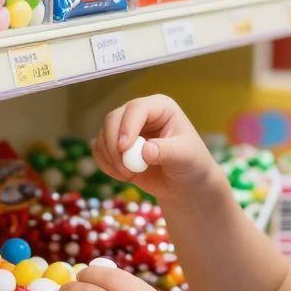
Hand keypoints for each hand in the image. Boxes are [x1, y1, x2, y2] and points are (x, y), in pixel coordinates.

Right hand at [93, 93, 212, 196]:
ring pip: (103, 134)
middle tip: (125, 169)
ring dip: (111, 158)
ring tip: (130, 175)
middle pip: (113, 118)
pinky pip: (99, 150)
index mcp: (160, 107)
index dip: (127, 126)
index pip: (137, 109)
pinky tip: (124, 176)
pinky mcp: (115, 144)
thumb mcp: (185, 157)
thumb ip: (166, 152)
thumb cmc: (191, 164)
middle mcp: (140, 113)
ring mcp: (126, 128)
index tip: (125, 149)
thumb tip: (145, 150)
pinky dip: (106, 164)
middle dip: (114, 144)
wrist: (184, 183)